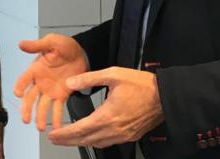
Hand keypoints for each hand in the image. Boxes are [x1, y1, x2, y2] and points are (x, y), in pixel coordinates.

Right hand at [13, 34, 87, 130]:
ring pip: (42, 106)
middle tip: (26, 119)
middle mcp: (40, 82)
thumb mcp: (52, 42)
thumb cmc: (65, 46)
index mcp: (35, 68)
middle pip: (30, 97)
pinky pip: (58, 108)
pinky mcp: (61, 96)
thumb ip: (37, 45)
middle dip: (27, 109)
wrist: (83, 53)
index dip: (20, 85)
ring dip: (40, 117)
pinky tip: (57, 128)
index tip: (17, 93)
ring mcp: (50, 90)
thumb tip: (21, 44)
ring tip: (40, 127)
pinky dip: (56, 118)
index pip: (24, 78)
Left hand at [48, 66, 163, 147]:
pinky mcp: (131, 135)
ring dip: (81, 142)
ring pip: (97, 143)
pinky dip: (96, 141)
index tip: (53, 135)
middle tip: (55, 140)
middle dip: (68, 141)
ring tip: (69, 139)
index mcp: (108, 115)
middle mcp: (115, 129)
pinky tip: (91, 138)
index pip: (80, 129)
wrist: (165, 96)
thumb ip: (89, 79)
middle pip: (86, 140)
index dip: (65, 133)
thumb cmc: (142, 85)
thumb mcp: (113, 74)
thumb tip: (70, 83)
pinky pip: (109, 143)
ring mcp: (124, 134)